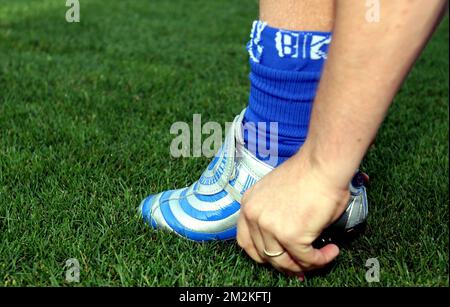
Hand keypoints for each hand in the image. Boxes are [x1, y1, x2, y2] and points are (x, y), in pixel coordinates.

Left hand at [237, 149, 350, 274]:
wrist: (322, 164)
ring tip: (321, 256)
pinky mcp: (291, 236)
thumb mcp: (274, 193)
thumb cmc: (306, 173)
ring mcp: (270, 228)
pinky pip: (306, 259)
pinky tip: (331, 251)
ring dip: (303, 265)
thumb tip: (285, 240)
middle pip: (264, 256)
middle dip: (285, 264)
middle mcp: (254, 217)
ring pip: (284, 262)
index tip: (278, 257)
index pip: (245, 242)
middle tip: (302, 264)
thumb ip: (272, 215)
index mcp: (249, 205)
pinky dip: (320, 260)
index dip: (262, 255)